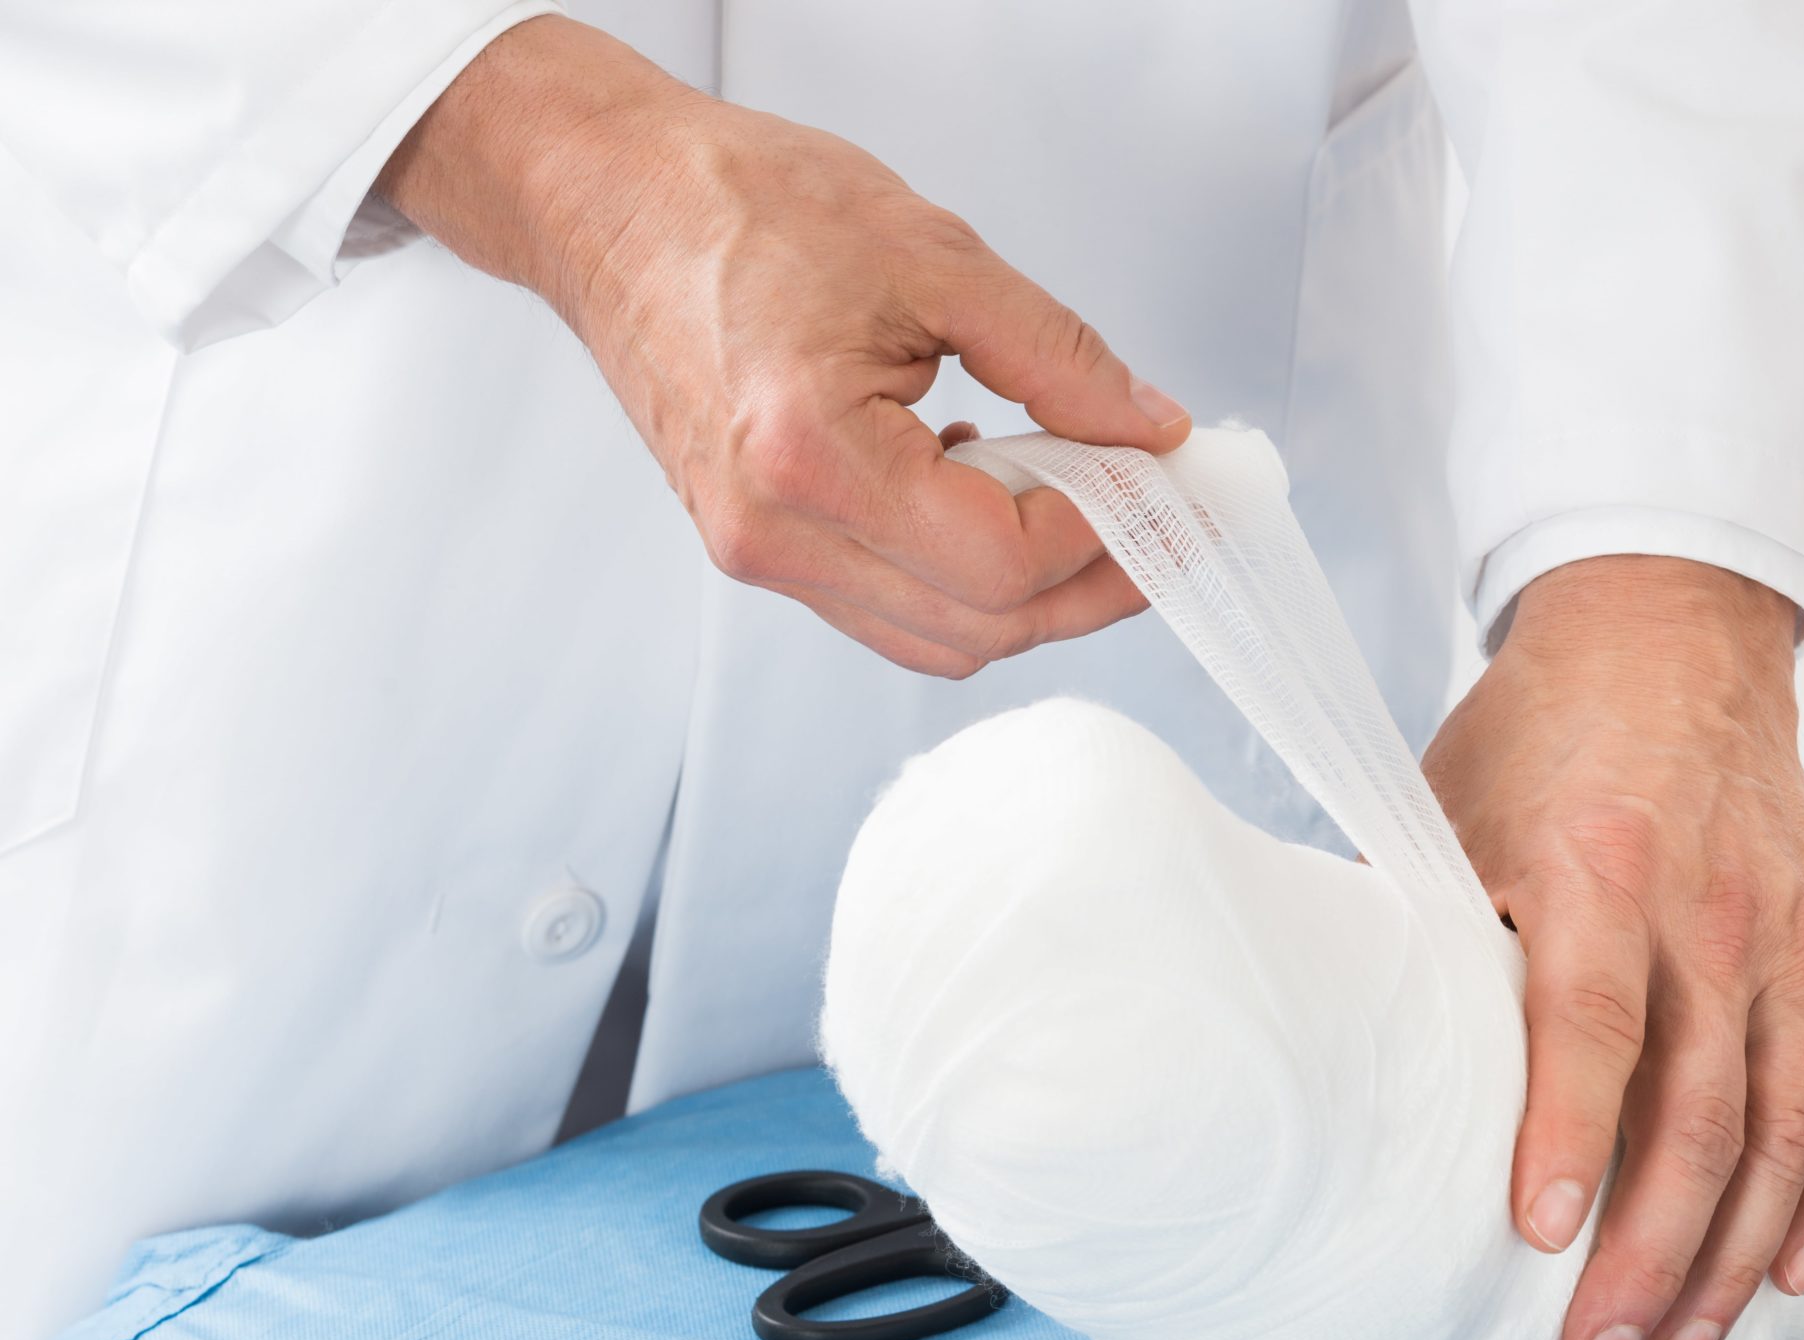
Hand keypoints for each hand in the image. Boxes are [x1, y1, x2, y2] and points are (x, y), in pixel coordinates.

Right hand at [378, 17, 1188, 676]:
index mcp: (811, 456)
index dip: (1103, 537)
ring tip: (1090, 511)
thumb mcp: (935, 257)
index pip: (1001, 562)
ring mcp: (757, 553)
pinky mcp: (756, 548)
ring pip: (937, 638)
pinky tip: (989, 497)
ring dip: (1029, 594)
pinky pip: (888, 610)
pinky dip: (960, 579)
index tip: (1160, 489)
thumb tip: (1150, 431)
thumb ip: (1058, 358)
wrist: (609, 203)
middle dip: (1089, 586)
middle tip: (1160, 524)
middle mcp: (773, 532)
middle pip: (979, 626)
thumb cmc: (741, 208)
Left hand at [1423, 556, 1803, 1339]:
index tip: (1539, 1243)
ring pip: (1790, 1126)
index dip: (1568, 1136)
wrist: (1672, 634)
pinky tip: (1792, 1273)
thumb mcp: (1449, 809)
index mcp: (1600, 863)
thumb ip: (1426, 933)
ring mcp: (1796, 930)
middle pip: (1702, 1110)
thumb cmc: (1536, 737)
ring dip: (1738, 1255)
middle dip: (1651, 1252)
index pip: (1593, 1022)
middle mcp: (1716, 905)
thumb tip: (1354, 1065)